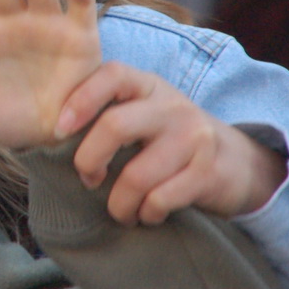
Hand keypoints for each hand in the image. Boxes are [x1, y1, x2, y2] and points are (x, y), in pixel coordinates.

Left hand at [54, 63, 287, 224]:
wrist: (239, 163)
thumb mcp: (146, 113)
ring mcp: (193, 137)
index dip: (80, 99)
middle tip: (88, 180)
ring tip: (120, 212)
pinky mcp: (207, 171)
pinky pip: (160, 199)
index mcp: (148, 85)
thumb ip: (109, 111)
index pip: (111, 75)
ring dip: (119, 204)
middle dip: (89, 160)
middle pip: (115, 126)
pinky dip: (147, 214)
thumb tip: (49, 132)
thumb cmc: (171, 140)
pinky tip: (148, 214)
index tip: (59, 130)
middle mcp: (172, 106)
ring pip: (137, 175)